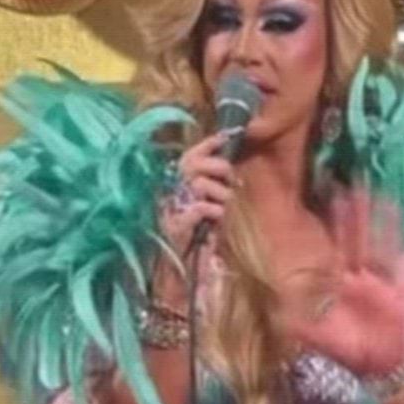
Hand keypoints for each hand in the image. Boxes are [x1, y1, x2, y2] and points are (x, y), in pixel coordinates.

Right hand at [159, 130, 236, 255]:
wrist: (181, 267)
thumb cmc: (196, 235)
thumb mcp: (207, 205)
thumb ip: (214, 186)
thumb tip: (231, 171)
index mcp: (177, 182)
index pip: (190, 154)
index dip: (208, 144)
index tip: (226, 137)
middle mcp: (171, 190)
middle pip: (195, 162)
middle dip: (221, 169)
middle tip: (232, 182)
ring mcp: (172, 206)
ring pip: (201, 183)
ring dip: (221, 195)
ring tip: (223, 209)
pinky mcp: (177, 224)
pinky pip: (202, 207)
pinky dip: (215, 212)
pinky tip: (216, 219)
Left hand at [277, 187, 403, 377]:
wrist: (380, 370)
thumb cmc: (350, 354)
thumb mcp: (320, 340)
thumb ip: (301, 326)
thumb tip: (276, 315)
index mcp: (342, 284)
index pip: (338, 247)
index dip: (337, 224)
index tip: (334, 197)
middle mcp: (362, 279)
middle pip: (360, 240)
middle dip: (358, 214)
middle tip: (356, 185)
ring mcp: (383, 284)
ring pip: (383, 248)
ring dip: (384, 225)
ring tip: (386, 199)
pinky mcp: (401, 295)